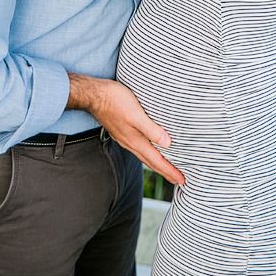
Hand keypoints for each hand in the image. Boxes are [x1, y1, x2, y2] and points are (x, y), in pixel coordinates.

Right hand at [68, 74, 184, 186]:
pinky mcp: (122, 131)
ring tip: (166, 168)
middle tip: (178, 180)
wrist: (94, 95)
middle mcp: (130, 143)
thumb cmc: (115, 100)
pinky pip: (138, 148)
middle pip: (151, 162)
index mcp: (135, 141)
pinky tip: (149, 149)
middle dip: (165, 171)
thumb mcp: (135, 114)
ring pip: (144, 156)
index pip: (156, 161)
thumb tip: (168, 144)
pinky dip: (148, 153)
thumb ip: (151, 129)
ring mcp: (125, 138)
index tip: (182, 181)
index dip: (170, 171)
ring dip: (157, 164)